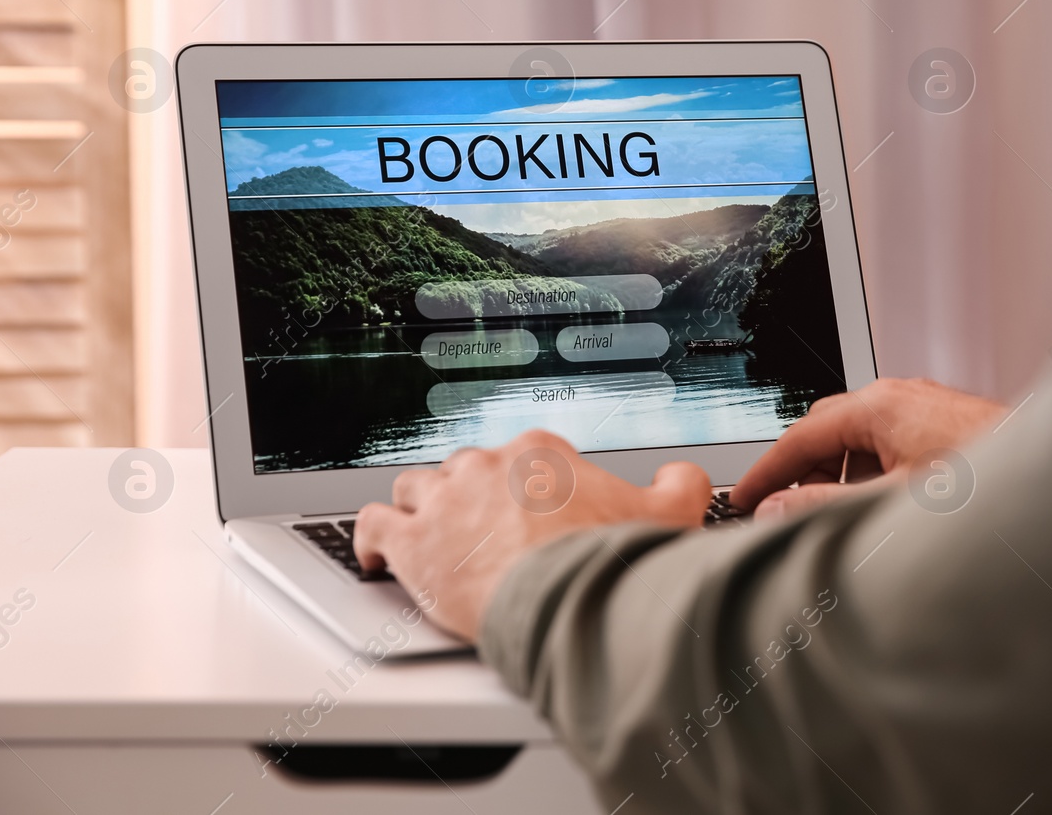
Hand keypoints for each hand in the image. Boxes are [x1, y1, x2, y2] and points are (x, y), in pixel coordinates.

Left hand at [353, 429, 709, 641]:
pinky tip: (376, 556)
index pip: (518, 457)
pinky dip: (370, 539)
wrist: (568, 598)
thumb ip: (680, 485)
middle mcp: (485, 465)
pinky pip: (372, 525)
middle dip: (469, 498)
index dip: (519, 487)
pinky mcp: (411, 541)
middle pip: (464, 470)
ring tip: (427, 537)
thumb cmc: (611, 558)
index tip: (524, 512)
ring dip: (419, 510)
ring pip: (414, 488)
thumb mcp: (671, 512)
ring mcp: (444, 500)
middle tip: (480, 533)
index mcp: (539, 454)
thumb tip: (681, 477)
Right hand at [730, 378, 1005, 520]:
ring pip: (859, 441)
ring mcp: (923, 409)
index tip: (743, 497)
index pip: (801, 436)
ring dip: (839, 479)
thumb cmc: (989, 487)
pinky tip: (879, 511)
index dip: (767, 471)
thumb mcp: (892, 505)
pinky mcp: (943, 426)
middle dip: (801, 475)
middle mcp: (900, 398)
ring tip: (836, 521)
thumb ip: (826, 509)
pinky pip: (888, 446)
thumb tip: (777, 510)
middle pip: (826, 432)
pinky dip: (870, 476)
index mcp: (880, 406)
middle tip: (782, 513)